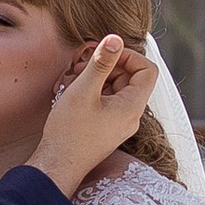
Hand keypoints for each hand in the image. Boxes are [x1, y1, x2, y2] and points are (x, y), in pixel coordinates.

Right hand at [32, 34, 155, 196]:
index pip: (147, 70)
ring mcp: (120, 125)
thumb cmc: (69, 132)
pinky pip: (108, 103)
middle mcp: (131, 117)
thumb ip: (102, 62)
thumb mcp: (84, 90)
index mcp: (132, 107)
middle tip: (84, 65)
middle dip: (109, 66)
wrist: (57, 166)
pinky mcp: (108, 129)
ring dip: (99, 78)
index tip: (106, 53)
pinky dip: (95, 93)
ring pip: (118, 90)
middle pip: (132, 79)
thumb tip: (116, 39)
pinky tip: (74, 94)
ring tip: (75, 79)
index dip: (129, 56)